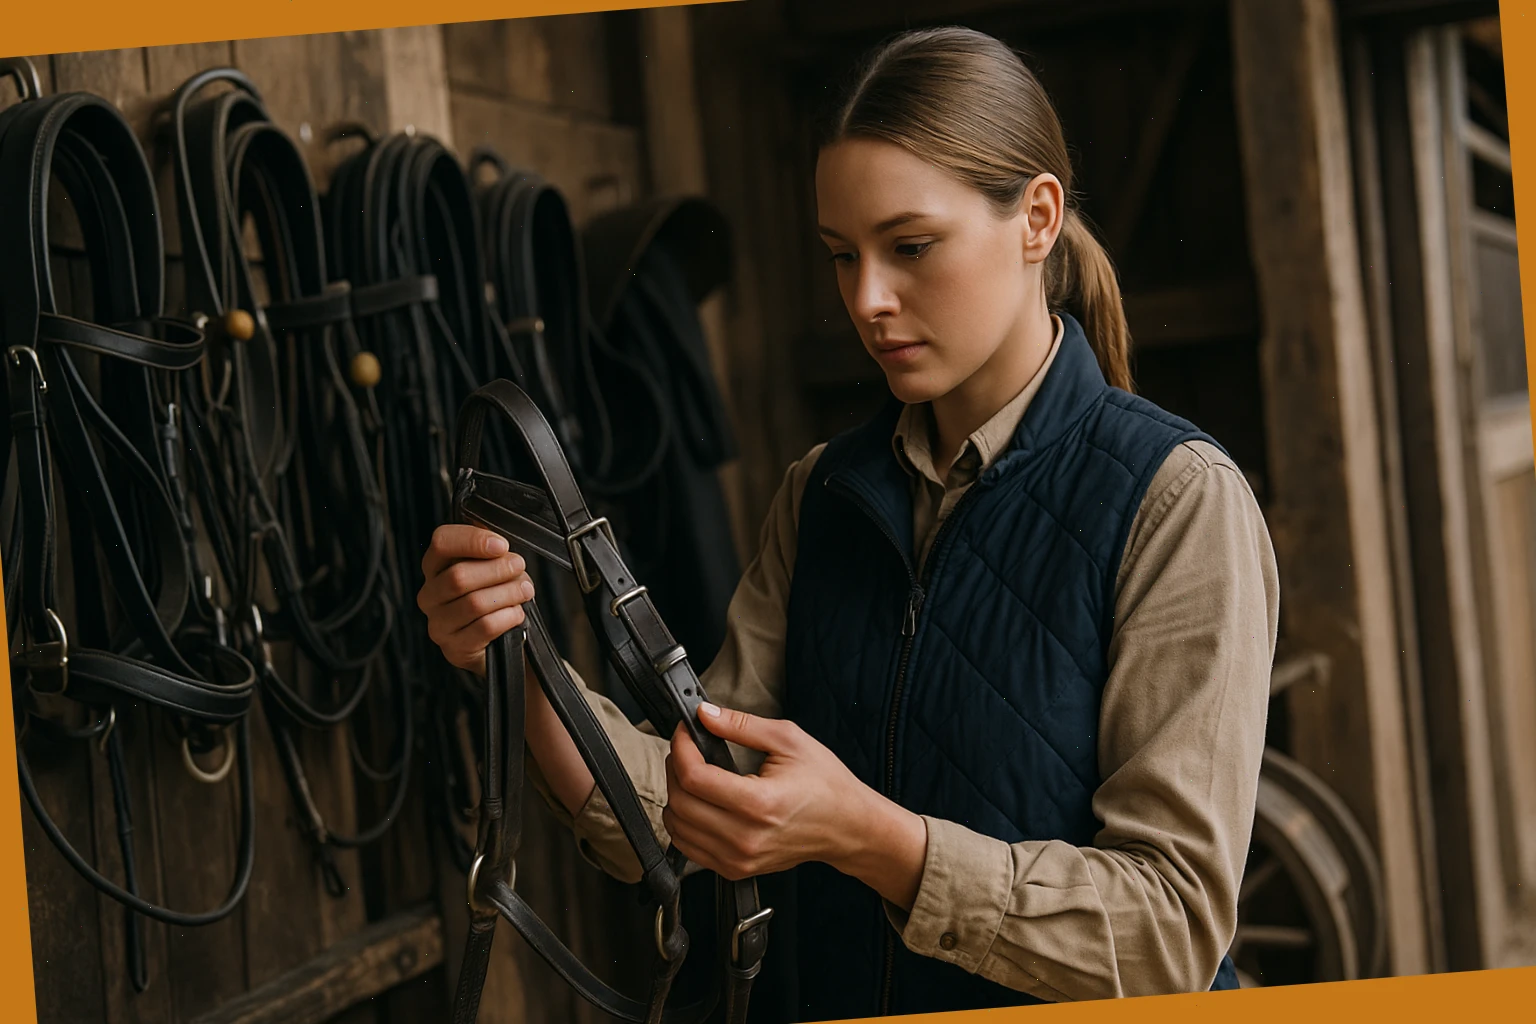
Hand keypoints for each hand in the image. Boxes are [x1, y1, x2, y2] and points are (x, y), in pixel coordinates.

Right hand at [418, 524, 534, 676]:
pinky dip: (508, 616)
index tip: (501, 545)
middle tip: (518, 566)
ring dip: (507, 593)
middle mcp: (430, 595)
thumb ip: (490, 551)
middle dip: (497, 569)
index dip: (473, 540)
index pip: (442, 542)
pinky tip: (516, 612)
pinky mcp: (455, 647)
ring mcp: (439, 624)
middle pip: (458, 575)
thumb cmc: (491, 596)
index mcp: (435, 567)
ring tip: (524, 590)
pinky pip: (485, 627)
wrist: (495, 641)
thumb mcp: (490, 567)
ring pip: (474, 603)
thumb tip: (498, 541)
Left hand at [662, 703, 928, 909]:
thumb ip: (742, 725)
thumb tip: (705, 714)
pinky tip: (698, 802)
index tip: (685, 731)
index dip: (681, 747)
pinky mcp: (735, 869)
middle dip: (675, 767)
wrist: (847, 826)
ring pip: (678, 827)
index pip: (695, 777)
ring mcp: (739, 858)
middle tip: (687, 748)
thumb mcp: (789, 740)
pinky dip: (684, 823)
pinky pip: (688, 848)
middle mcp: (745, 837)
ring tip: (693, 774)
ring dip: (676, 795)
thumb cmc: (826, 784)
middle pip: (680, 802)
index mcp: (759, 803)